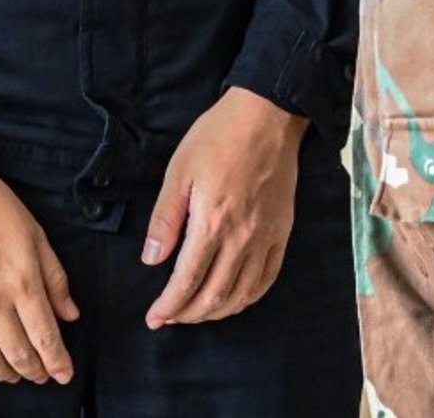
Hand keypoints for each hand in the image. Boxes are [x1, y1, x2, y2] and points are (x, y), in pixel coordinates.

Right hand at [0, 138, 78, 384]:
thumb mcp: (33, 232)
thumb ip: (54, 276)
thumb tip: (70, 315)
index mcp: (21, 278)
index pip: (45, 337)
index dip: (58, 362)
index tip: (65, 374)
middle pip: (19, 355)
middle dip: (36, 372)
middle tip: (43, 374)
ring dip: (6, 374)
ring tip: (15, 372)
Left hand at [142, 88, 305, 328]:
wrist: (266, 116)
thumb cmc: (216, 137)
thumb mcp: (179, 171)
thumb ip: (165, 220)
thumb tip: (151, 260)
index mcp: (212, 223)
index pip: (187, 281)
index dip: (168, 306)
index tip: (153, 317)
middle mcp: (242, 239)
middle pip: (214, 296)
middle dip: (188, 315)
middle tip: (169, 317)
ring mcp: (266, 238)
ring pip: (242, 294)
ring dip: (216, 312)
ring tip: (196, 313)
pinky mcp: (283, 233)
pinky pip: (267, 279)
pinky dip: (248, 298)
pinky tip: (234, 299)